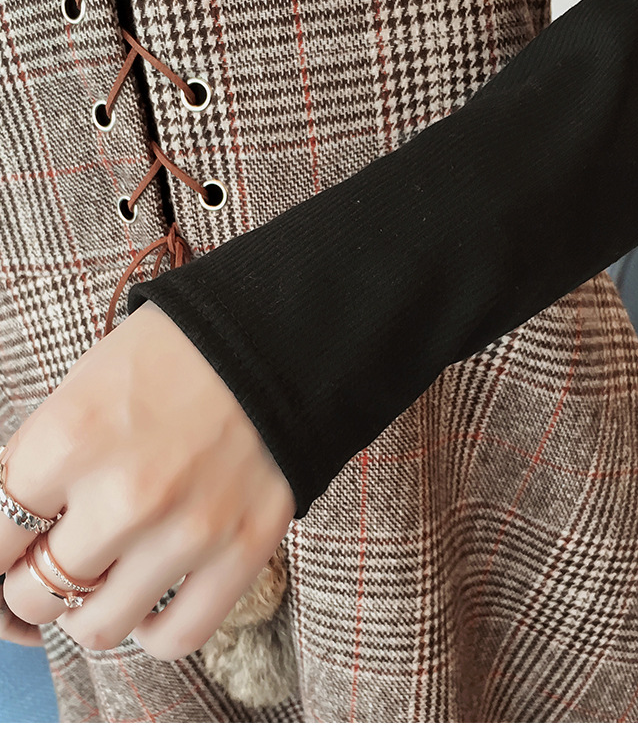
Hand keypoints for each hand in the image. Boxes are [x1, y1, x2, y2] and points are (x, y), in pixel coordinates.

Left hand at [0, 300, 295, 659]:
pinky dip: (149, 633)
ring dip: (86, 611)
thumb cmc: (173, 358)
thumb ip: (37, 465)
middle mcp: (126, 496)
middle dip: (30, 584)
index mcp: (71, 439)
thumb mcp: (84, 387)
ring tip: (103, 581)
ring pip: (98, 627)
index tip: (13, 550)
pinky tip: (147, 605)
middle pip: (35, 594)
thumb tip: (10, 539)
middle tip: (53, 563)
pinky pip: (177, 636)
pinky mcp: (243, 550)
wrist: (271, 342)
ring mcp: (189, 530)